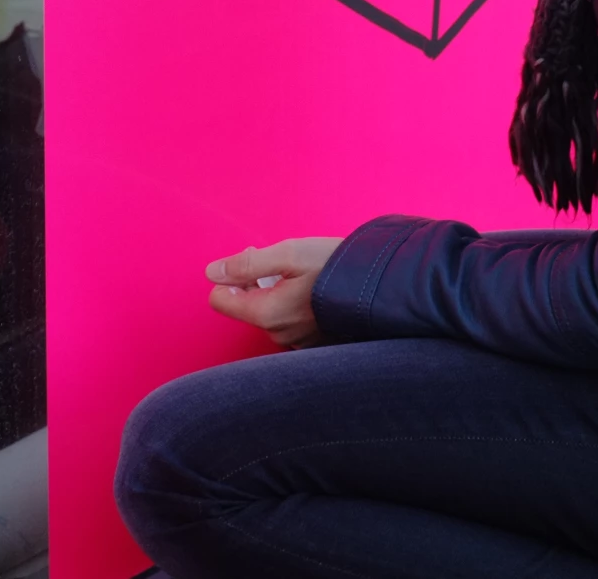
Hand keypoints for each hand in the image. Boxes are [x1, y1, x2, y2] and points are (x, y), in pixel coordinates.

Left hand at [206, 237, 343, 348]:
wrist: (385, 286)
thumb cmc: (338, 267)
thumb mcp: (290, 254)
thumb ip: (247, 264)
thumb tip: (212, 272)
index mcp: (267, 314)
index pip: (220, 300)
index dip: (231, 277)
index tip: (255, 261)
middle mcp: (279, 335)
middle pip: (248, 306)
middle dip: (258, 283)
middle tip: (287, 265)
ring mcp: (299, 343)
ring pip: (271, 315)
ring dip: (279, 295)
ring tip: (308, 278)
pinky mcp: (317, 344)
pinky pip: (292, 324)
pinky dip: (297, 308)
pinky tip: (318, 295)